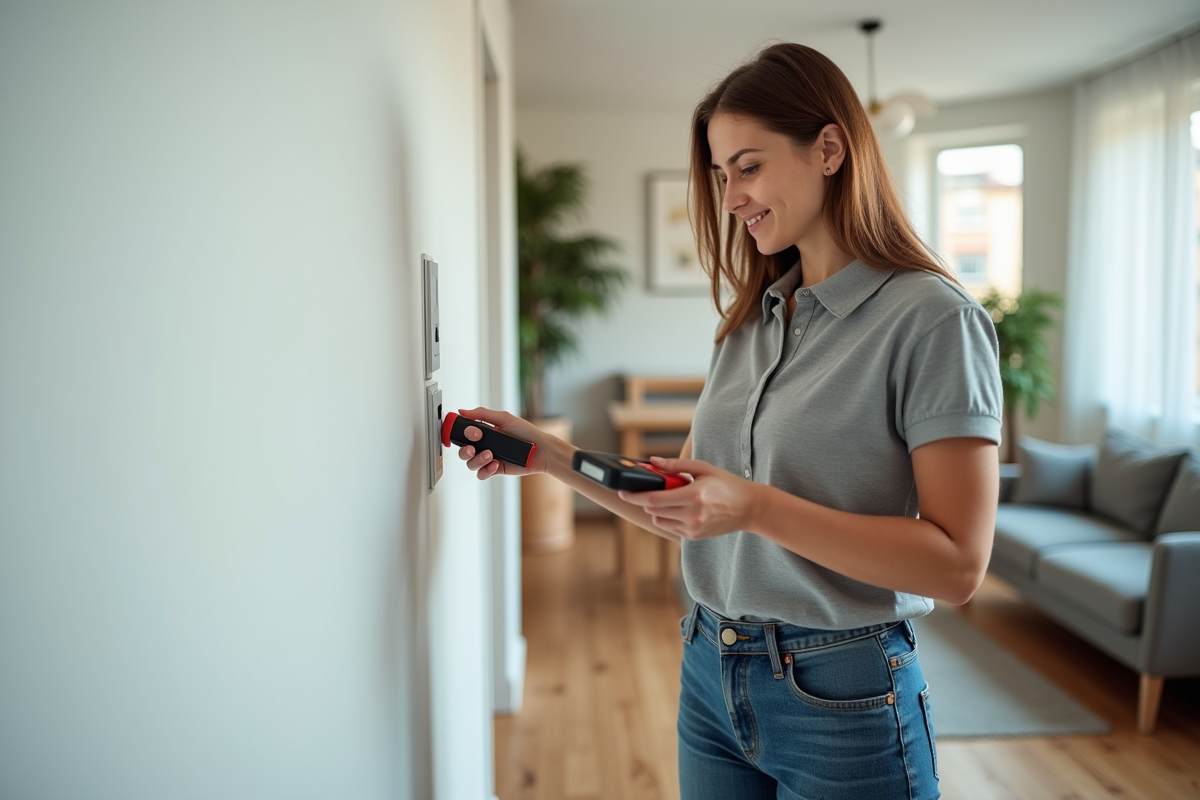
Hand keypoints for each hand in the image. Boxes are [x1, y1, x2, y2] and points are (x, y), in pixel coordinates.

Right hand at [454, 407, 553, 480]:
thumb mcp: (504, 418)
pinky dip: (486, 470)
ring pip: (470, 464)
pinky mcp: (495, 470)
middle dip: (464, 451)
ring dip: (477, 460)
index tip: (472, 433)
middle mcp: (484, 445)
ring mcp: (489, 458)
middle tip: (472, 448)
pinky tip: (496, 464)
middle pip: (463, 451)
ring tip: (490, 455)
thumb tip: (462, 410)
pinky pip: (481, 474)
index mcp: (484, 432)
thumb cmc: (525, 431)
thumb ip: (482, 414)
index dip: (463, 434)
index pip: (464, 434)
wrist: (540, 449)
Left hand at [617, 456, 760, 539]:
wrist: (749, 508)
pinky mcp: (693, 536)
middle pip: (653, 510)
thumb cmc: (727, 485)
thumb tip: (652, 461)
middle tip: (640, 490)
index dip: (635, 495)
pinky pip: (670, 527)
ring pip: (659, 520)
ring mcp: (693, 528)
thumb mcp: (703, 468)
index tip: (623, 491)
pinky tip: (679, 508)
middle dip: (643, 500)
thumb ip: (676, 465)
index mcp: (694, 495)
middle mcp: (692, 514)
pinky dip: (668, 517)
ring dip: (656, 509)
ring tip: (670, 497)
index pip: (655, 498)